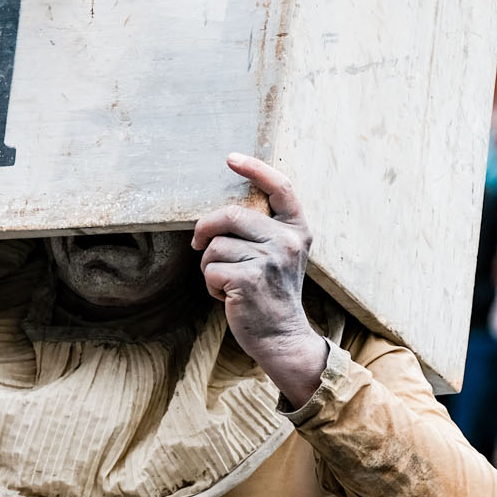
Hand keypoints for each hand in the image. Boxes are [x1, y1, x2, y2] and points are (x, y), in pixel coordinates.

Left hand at [192, 154, 327, 408]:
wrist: (283, 337)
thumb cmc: (273, 295)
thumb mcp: (281, 256)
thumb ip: (264, 231)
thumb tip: (219, 214)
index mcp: (298, 230)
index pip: (280, 187)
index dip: (255, 168)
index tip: (231, 159)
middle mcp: (288, 241)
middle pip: (231, 214)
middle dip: (206, 229)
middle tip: (198, 243)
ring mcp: (270, 259)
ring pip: (216, 245)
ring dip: (210, 266)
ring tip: (227, 282)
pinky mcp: (250, 279)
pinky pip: (211, 269)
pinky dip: (211, 285)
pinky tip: (227, 297)